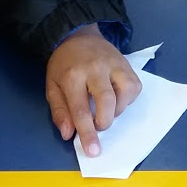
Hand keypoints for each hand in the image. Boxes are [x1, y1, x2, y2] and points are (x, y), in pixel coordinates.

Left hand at [45, 24, 140, 156]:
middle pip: (107, 102)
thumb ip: (60, 112)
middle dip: (105, 122)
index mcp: (72, 76)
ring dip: (117, 111)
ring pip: (125, 94)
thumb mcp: (52, 87)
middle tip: (98, 126)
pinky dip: (127, 99)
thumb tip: (69, 134)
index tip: (93, 151)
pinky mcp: (126, 64)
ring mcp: (114, 64)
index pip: (81, 110)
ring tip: (105, 109)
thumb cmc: (64, 65)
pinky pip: (134, 87)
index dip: (88, 133)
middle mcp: (95, 69)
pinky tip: (116, 98)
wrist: (78, 35)